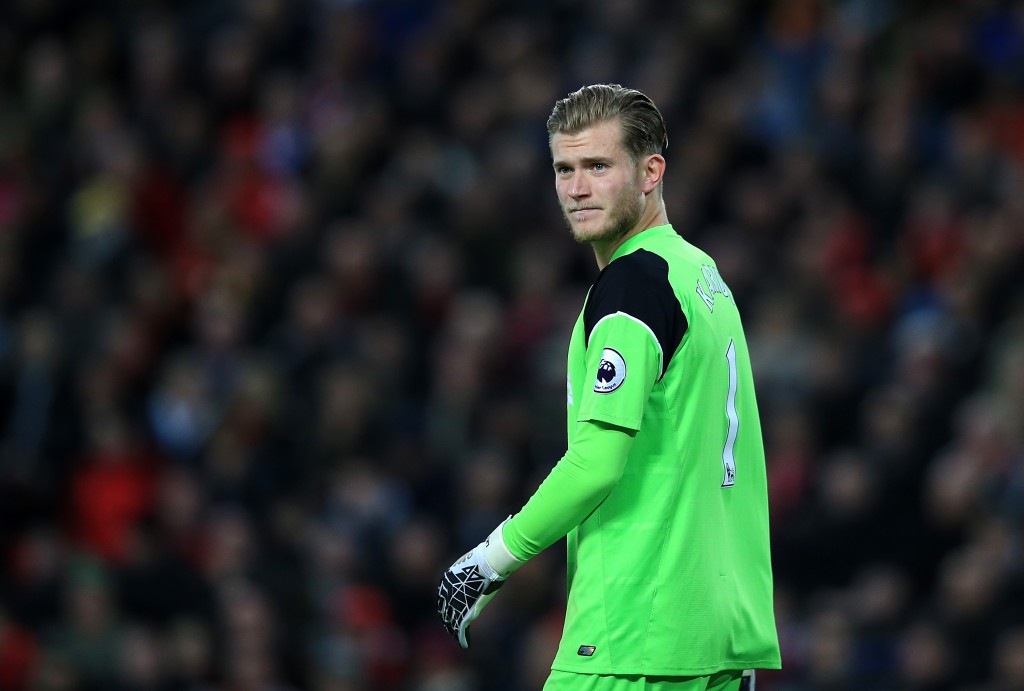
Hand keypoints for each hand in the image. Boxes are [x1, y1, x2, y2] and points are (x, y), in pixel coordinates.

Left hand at [437, 520, 523, 647]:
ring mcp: (456, 597)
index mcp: (453, 572)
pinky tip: (464, 642)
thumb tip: (511, 522)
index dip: (447, 599)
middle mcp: (450, 585)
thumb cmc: (495, 549)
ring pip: (451, 616)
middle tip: (450, 624)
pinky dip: (461, 635)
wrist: (494, 558)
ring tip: (457, 634)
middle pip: (446, 604)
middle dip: (448, 615)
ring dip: (454, 626)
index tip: (451, 606)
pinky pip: (460, 625)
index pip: (446, 589)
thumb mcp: (492, 545)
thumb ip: (496, 541)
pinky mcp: (465, 608)